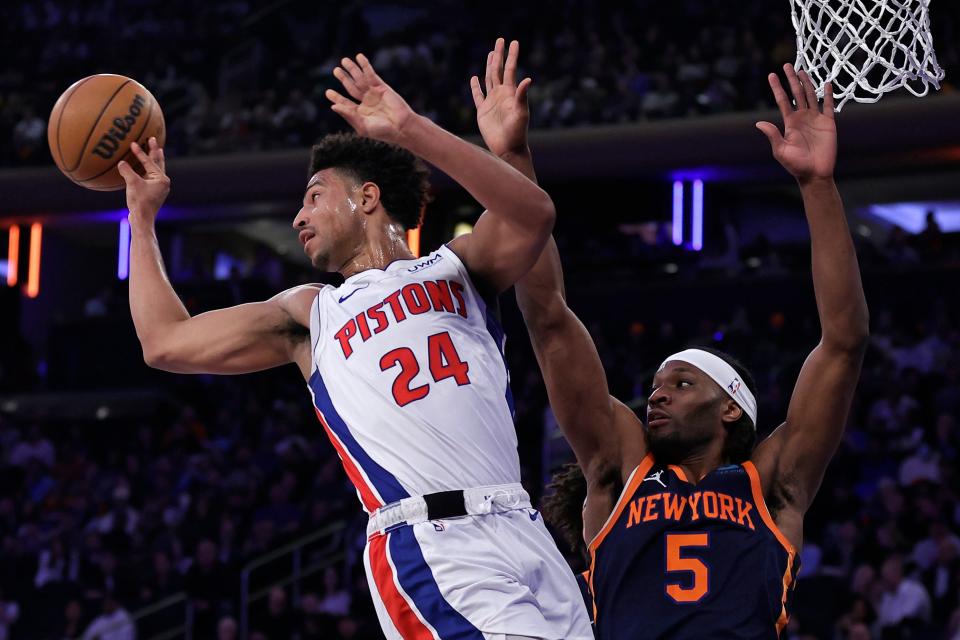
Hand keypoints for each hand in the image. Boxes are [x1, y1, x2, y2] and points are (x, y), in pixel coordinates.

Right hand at [118, 137, 169, 222]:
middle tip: (153, 139)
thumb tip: (121, 162)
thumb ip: (127, 171)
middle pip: (158, 162)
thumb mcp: (132, 183)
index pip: (150, 162)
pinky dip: (147, 170)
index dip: (140, 152)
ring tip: (155, 150)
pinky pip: (150, 176)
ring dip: (153, 159)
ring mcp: (159, 188)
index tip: (133, 142)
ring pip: (156, 169)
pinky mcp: (154, 193)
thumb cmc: (139, 202)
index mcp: (161, 179)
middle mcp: (163, 182)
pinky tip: (143, 168)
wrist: (142, 219)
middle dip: (155, 151)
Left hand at [326, 54, 416, 144]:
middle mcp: (366, 102)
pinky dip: (365, 66)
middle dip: (344, 79)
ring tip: (344, 60)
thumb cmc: (382, 131)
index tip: (328, 92)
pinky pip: (371, 74)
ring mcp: (374, 94)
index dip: (337, 97)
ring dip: (352, 69)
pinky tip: (359, 57)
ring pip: (360, 79)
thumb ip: (348, 115)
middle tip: (336, 71)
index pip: (346, 103)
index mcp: (360, 113)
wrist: (402, 127)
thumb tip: (333, 106)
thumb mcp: (362, 126)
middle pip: (352, 87)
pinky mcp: (382, 87)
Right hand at [471, 38, 531, 157]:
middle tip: (500, 40)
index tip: (513, 42)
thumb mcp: (521, 113)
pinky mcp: (482, 112)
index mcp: (510, 93)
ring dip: (489, 66)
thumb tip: (528, 79)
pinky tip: (474, 78)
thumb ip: (522, 96)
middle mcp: (501, 95)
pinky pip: (477, 96)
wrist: (508, 149)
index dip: (511, 56)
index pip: (510, 69)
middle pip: (498, 70)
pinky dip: (475, 87)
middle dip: (499, 55)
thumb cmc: (517, 132)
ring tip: (491, 54)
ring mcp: (491, 102)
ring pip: (489, 79)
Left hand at [757, 64, 836, 183]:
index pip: (782, 101)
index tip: (771, 75)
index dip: (777, 88)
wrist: (814, 173)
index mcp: (789, 123)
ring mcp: (815, 119)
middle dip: (791, 79)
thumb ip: (772, 135)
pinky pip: (829, 105)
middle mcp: (802, 118)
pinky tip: (827, 83)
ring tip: (802, 70)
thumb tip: (758, 123)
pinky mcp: (828, 123)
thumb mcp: (781, 150)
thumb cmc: (795, 165)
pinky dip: (829, 94)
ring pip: (811, 96)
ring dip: (807, 83)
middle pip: (796, 94)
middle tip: (786, 65)